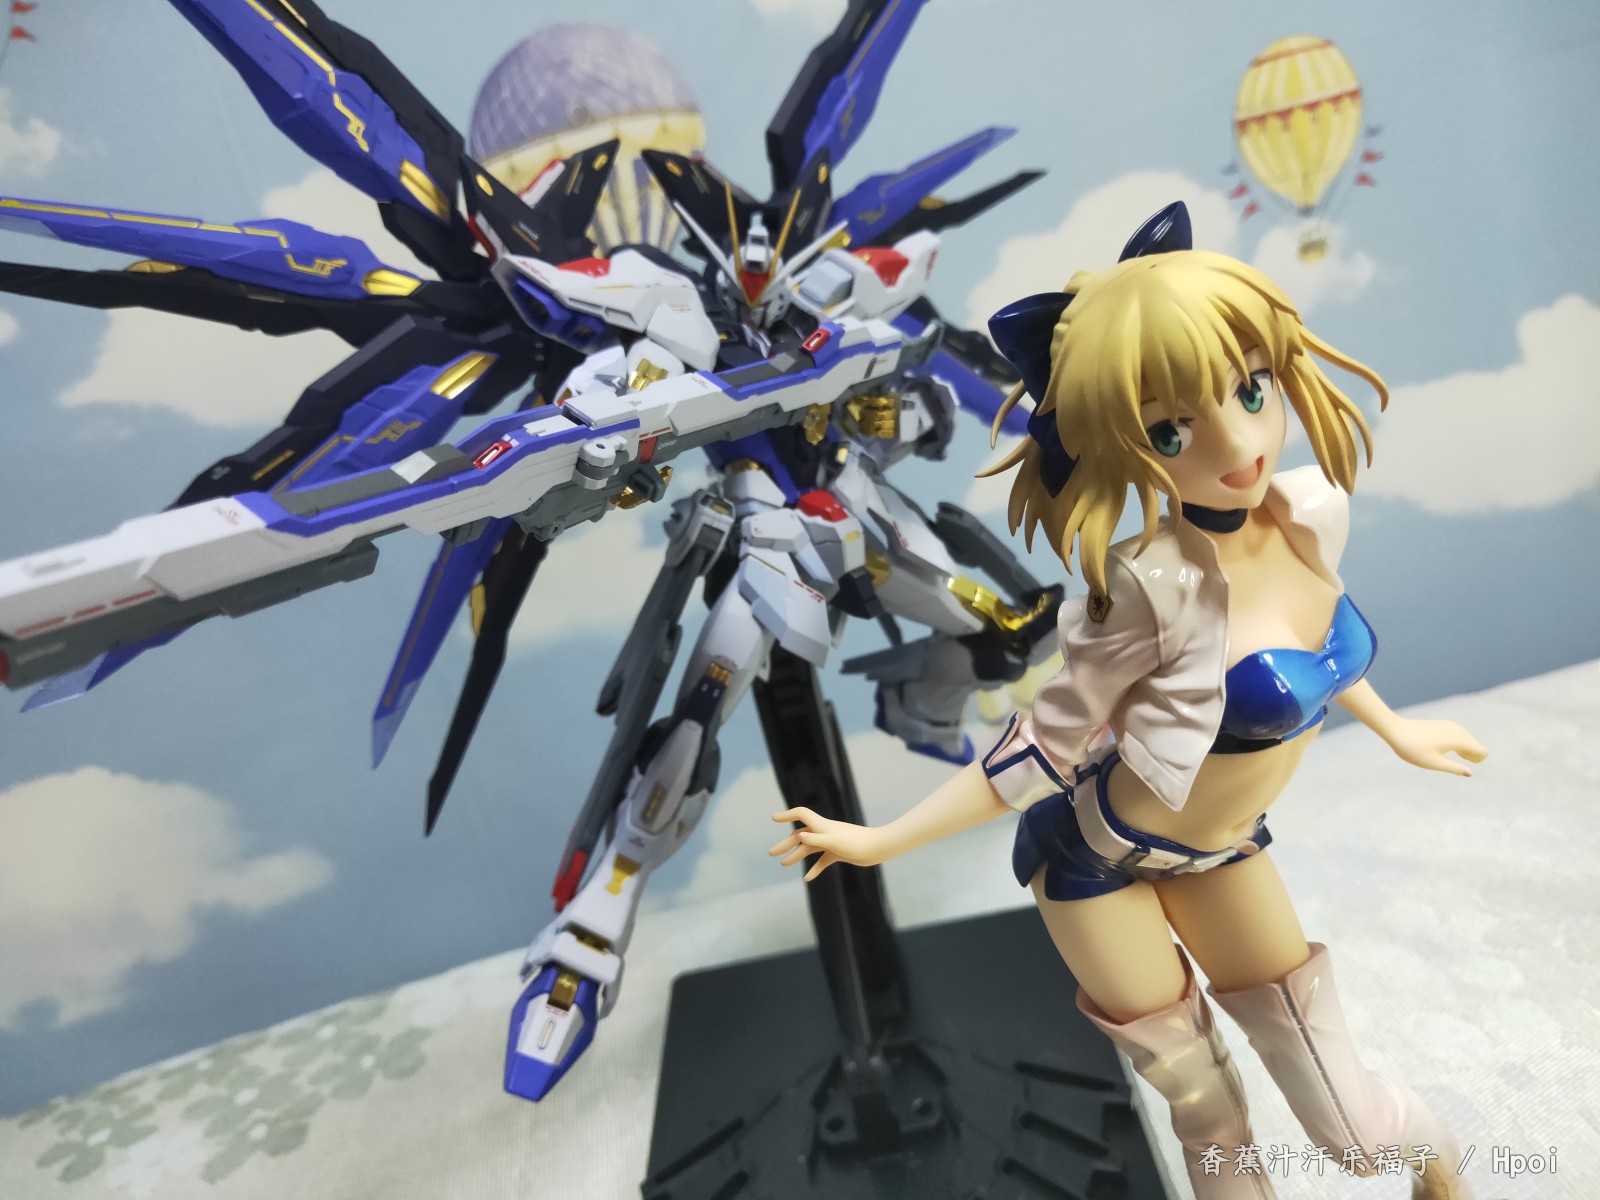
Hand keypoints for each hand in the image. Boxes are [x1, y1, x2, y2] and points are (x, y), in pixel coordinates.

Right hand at [769, 807, 890, 880]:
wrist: (877, 849)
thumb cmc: (857, 843)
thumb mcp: (834, 842)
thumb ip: (816, 840)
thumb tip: (799, 836)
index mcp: (821, 826)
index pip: (800, 815)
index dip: (786, 815)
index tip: (773, 818)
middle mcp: (823, 832)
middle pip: (800, 835)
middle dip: (785, 844)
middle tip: (771, 853)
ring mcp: (830, 842)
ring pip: (809, 848)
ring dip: (796, 855)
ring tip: (783, 864)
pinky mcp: (837, 852)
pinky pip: (822, 860)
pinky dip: (814, 868)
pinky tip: (808, 878)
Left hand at [1384, 718, 1487, 776]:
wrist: (1396, 731)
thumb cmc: (1414, 750)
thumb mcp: (1434, 763)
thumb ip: (1454, 768)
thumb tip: (1470, 773)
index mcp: (1458, 740)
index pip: (1482, 751)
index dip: (1477, 760)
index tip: (1461, 763)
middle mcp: (1458, 730)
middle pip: (1476, 745)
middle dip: (1470, 755)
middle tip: (1450, 759)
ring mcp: (1450, 725)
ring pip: (1467, 739)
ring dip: (1463, 749)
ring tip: (1445, 754)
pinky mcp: (1442, 724)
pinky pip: (1458, 735)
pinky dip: (1456, 742)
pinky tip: (1442, 747)